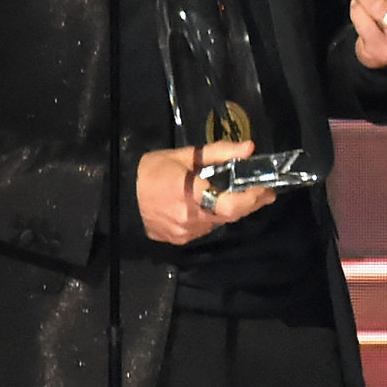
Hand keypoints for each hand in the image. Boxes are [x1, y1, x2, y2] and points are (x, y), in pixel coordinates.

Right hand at [136, 139, 267, 245]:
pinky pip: (204, 228)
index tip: (266, 189)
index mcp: (190, 194)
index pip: (230, 205)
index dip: (252, 199)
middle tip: (263, 193)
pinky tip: (211, 204)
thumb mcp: (184, 156)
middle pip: (229, 215)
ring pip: (218, 222)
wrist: (120, 197)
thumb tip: (249, 147)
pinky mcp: (179, 239)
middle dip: (250, 204)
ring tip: (237, 194)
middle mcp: (190, 217)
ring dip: (230, 209)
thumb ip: (219, 152)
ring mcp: (184, 232)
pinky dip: (212, 215)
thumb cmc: (151, 171)